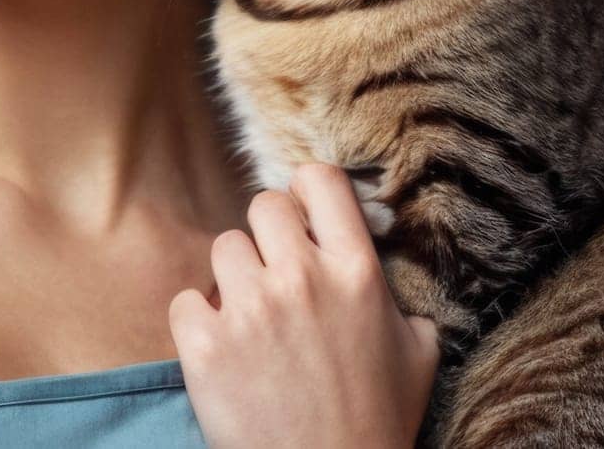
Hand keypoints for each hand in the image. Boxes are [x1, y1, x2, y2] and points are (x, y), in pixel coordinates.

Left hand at [168, 162, 441, 448]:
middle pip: (263, 205)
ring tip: (250, 320)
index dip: (306, 192)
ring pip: (223, 247)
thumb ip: (403, 304)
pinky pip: (186, 301)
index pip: (320, 180)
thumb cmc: (377, 422)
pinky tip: (221, 350)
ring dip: (233, 279)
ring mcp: (251, 310)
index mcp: (356, 272)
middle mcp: (303, 279)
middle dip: (267, 237)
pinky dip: (198, 323)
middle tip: (274, 276)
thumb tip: (389, 283)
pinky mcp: (205, 346)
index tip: (303, 217)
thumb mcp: (417, 354)